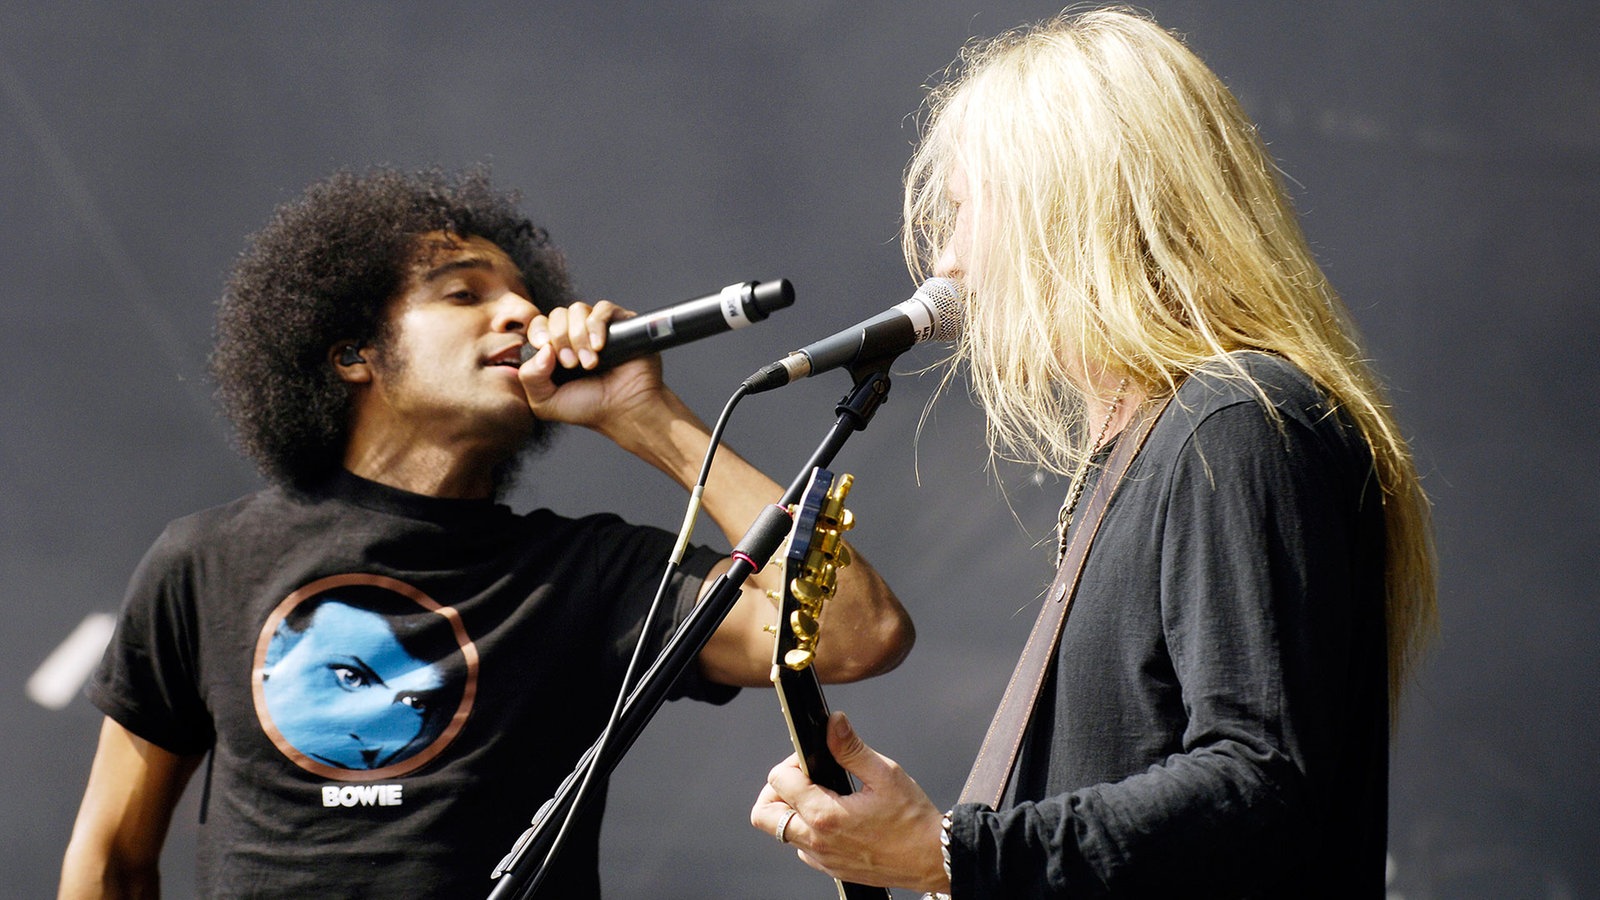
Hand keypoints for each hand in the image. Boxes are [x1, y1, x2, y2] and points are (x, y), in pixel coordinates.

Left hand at [518, 300, 662, 428]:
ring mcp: (598, 328)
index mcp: (555, 348)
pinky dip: (597, 326)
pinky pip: (603, 309)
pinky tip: (600, 347)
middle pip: (557, 315)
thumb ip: (529, 377)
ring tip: (590, 362)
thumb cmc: (589, 407)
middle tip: (572, 364)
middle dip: (561, 339)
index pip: (539, 324)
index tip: (547, 352)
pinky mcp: (620, 324)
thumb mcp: (545, 401)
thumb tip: (543, 348)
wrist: (626, 409)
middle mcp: (576, 334)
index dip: (539, 333)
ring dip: (579, 336)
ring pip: (577, 310)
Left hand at [752, 712, 948, 893]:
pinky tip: (835, 816)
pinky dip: (808, 829)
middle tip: (802, 778)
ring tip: (822, 795)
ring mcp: (821, 858)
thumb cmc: (913, 820)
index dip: (791, 761)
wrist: (932, 859)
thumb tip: (833, 723)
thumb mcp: (885, 774)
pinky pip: (803, 847)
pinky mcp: (831, 868)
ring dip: (793, 810)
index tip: (811, 758)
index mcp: (825, 815)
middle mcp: (816, 841)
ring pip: (783, 831)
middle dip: (776, 790)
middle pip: (764, 815)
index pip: (779, 781)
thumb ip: (851, 748)